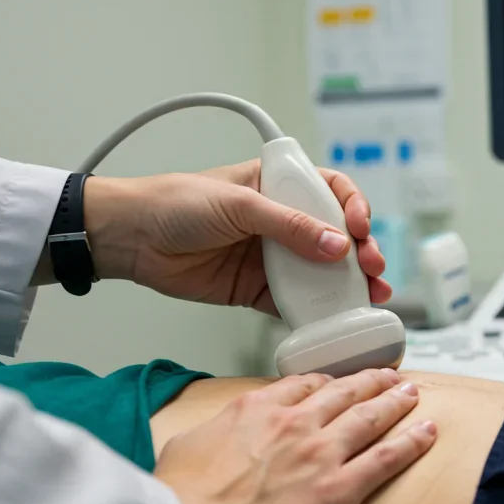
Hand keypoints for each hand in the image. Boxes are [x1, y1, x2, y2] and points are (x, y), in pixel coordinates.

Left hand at [78, 161, 391, 313]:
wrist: (131, 238)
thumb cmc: (177, 203)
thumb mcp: (239, 205)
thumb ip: (289, 226)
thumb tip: (337, 246)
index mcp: (279, 185)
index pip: (332, 191)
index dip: (353, 208)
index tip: (359, 228)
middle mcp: (282, 220)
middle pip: (337, 236)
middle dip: (361, 252)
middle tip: (372, 268)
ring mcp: (272, 256)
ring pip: (322, 271)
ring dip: (348, 284)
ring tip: (370, 297)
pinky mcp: (257, 288)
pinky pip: (295, 302)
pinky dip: (316, 312)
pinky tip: (335, 318)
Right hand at [152, 368, 437, 503]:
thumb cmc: (178, 499)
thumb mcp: (183, 447)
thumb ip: (207, 435)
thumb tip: (207, 439)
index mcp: (254, 410)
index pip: (300, 385)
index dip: (325, 382)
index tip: (336, 382)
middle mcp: (293, 422)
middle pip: (343, 392)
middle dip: (369, 382)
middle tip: (388, 375)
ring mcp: (320, 452)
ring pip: (370, 417)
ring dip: (396, 402)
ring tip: (412, 393)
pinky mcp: (339, 488)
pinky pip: (387, 458)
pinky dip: (412, 442)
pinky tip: (427, 432)